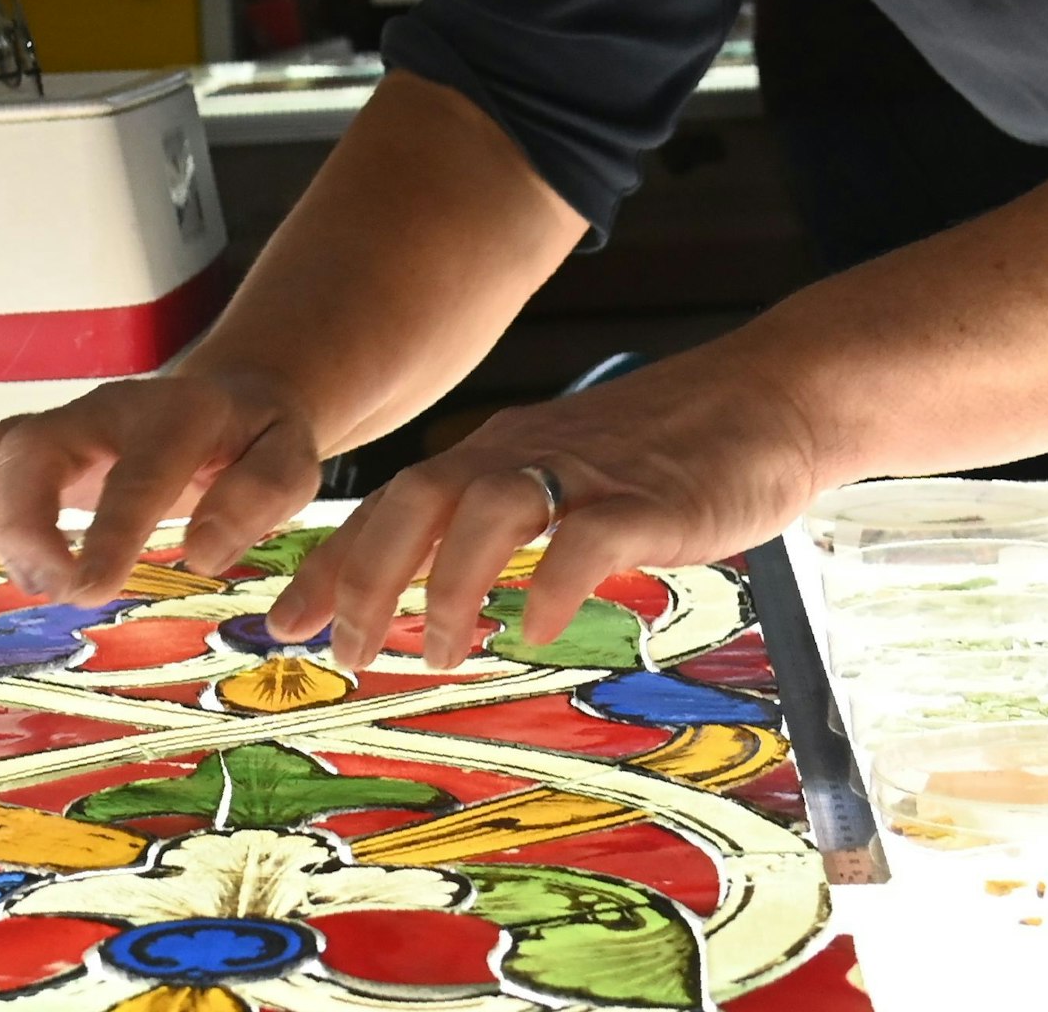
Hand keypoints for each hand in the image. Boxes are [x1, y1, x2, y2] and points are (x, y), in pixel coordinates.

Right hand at [0, 365, 321, 604]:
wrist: (231, 398)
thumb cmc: (259, 440)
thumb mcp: (293, 460)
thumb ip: (261, 496)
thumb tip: (203, 551)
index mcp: (181, 415)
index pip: (135, 470)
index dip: (106, 530)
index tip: (88, 588)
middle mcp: (111, 409)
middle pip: (35, 447)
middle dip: (28, 526)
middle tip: (60, 590)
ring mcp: (70, 421)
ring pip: (1, 449)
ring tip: (39, 579)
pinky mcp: (43, 440)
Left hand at [265, 348, 823, 669]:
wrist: (764, 397)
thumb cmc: (658, 451)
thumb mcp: (554, 474)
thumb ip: (496, 518)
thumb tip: (431, 581)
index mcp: (494, 454)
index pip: (389, 503)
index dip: (331, 563)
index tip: (282, 621)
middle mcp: (523, 455)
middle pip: (416, 497)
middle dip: (366, 572)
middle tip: (345, 647)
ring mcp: (586, 473)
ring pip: (488, 507)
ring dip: (449, 580)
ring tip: (439, 650)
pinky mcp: (650, 499)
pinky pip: (589, 535)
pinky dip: (554, 579)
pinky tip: (539, 626)